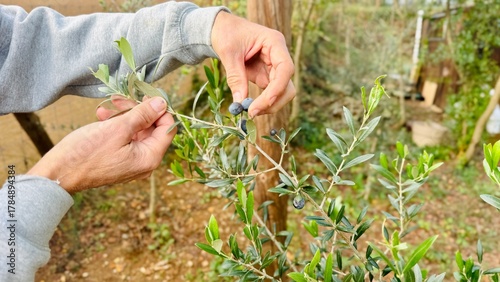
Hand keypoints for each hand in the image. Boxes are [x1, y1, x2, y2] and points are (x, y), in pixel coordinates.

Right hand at [27, 97, 175, 192]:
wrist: (57, 174)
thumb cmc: (87, 152)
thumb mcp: (118, 128)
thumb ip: (143, 115)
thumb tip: (162, 103)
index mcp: (150, 158)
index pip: (167, 129)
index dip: (160, 110)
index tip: (146, 95)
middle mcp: (144, 162)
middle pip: (152, 129)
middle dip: (138, 110)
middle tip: (121, 98)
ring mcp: (131, 162)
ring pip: (136, 131)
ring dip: (124, 115)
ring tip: (108, 106)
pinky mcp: (118, 160)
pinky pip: (124, 139)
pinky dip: (116, 125)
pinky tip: (101, 116)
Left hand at [211, 11, 295, 117]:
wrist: (221, 29)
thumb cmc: (227, 33)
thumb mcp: (228, 53)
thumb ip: (235, 77)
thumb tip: (240, 103)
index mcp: (275, 42)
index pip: (286, 68)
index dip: (278, 88)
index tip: (264, 103)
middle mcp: (278, 56)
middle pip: (287, 84)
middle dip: (274, 101)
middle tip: (253, 112)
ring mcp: (274, 67)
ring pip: (282, 92)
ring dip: (269, 105)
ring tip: (250, 111)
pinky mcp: (266, 76)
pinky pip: (270, 93)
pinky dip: (263, 103)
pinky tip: (250, 108)